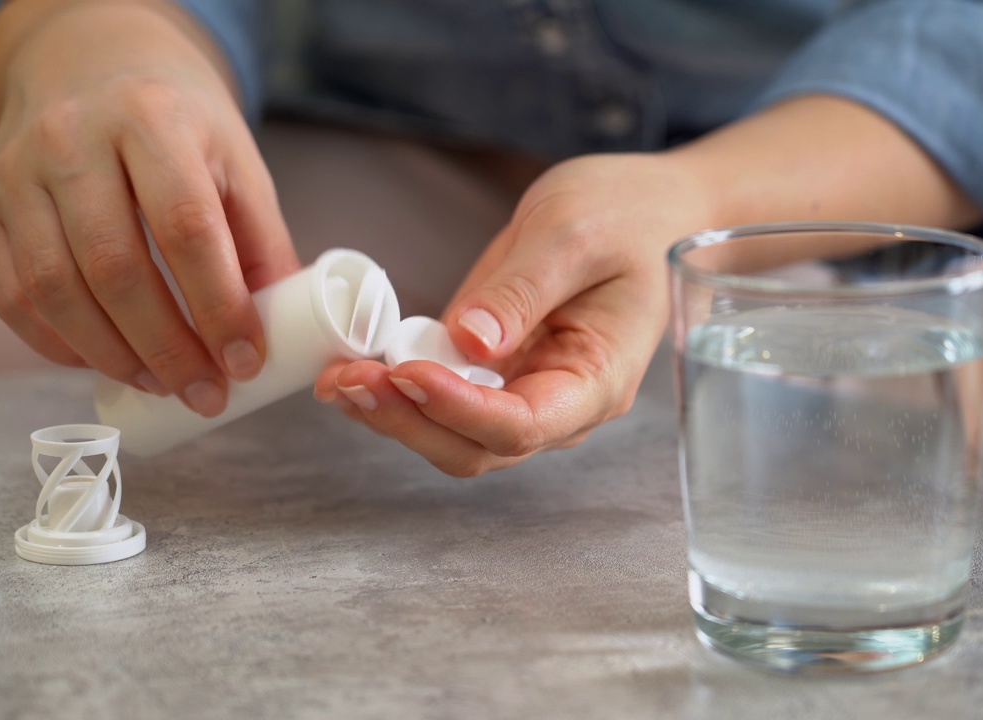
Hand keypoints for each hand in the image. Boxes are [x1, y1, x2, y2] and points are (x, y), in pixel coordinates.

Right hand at [0, 2, 297, 415]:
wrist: (92, 66)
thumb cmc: (180, 124)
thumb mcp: (237, 162)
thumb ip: (262, 243)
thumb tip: (286, 333)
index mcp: (154, 122)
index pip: (187, 228)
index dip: (219, 306)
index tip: (244, 362)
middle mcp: (75, 142)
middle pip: (116, 267)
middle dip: (167, 347)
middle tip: (205, 394)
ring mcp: (19, 175)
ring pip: (55, 289)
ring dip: (113, 355)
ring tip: (161, 384)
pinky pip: (14, 295)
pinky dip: (59, 344)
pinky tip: (104, 362)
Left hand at [314, 153, 713, 475]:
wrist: (646, 210)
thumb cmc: (628, 216)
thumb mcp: (574, 234)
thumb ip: (523, 290)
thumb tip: (467, 341)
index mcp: (597, 380)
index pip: (522, 425)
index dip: (459, 409)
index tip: (405, 370)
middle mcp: (562, 404)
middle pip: (477, 447)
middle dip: (409, 421)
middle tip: (348, 380)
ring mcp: (526, 392)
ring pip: (453, 436)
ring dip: (393, 415)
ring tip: (336, 377)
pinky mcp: (497, 371)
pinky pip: (444, 401)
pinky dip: (397, 391)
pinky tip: (355, 367)